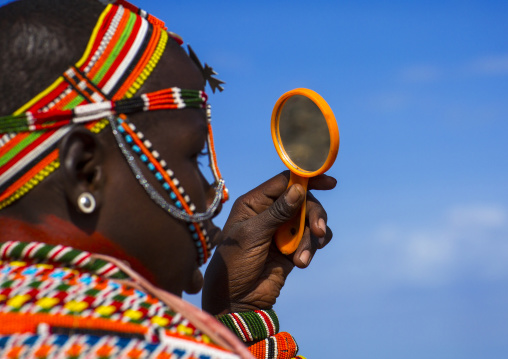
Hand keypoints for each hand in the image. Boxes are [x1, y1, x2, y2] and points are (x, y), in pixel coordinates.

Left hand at [202, 171, 335, 314]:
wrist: (236, 300)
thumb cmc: (235, 263)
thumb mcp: (253, 234)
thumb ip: (277, 212)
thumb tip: (299, 188)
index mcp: (254, 203)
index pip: (284, 182)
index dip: (306, 179)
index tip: (330, 183)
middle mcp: (269, 213)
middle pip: (303, 200)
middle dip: (313, 214)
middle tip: (319, 230)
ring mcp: (282, 230)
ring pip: (311, 220)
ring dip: (311, 238)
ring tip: (302, 257)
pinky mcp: (293, 248)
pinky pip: (312, 239)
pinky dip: (312, 248)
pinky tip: (301, 262)